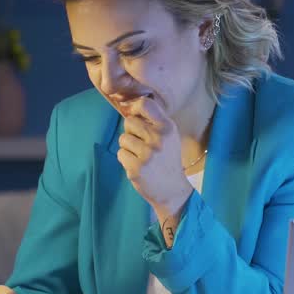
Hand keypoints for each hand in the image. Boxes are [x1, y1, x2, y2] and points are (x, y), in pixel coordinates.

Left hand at [117, 97, 193, 220]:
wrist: (172, 190)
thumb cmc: (167, 160)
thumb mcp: (168, 137)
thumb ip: (153, 121)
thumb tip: (129, 106)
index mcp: (168, 128)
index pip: (146, 104)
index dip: (134, 107)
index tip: (133, 115)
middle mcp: (159, 139)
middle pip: (129, 122)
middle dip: (131, 132)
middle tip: (141, 144)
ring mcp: (148, 154)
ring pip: (123, 139)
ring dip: (128, 147)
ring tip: (140, 157)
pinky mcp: (137, 168)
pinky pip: (121, 154)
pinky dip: (126, 159)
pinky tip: (137, 166)